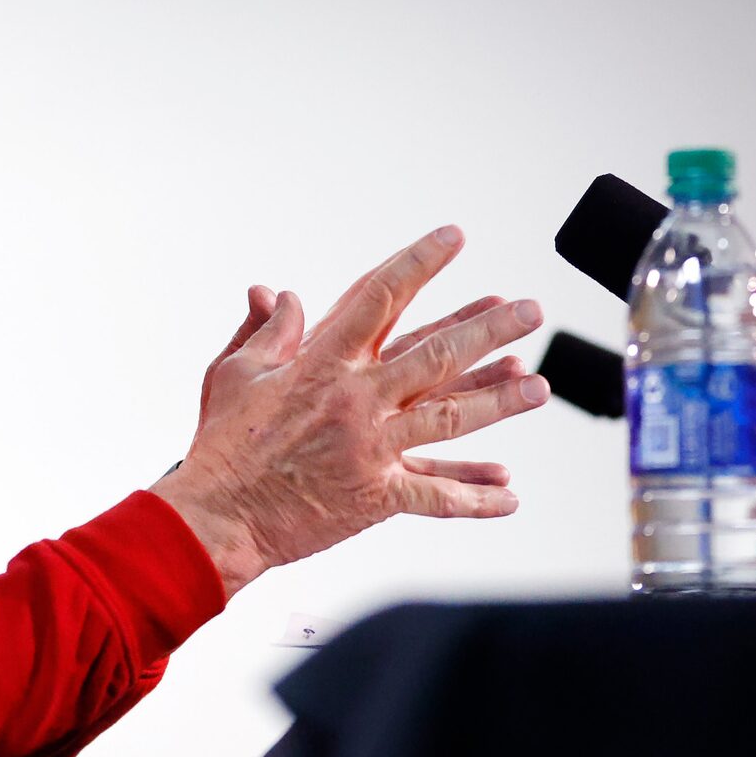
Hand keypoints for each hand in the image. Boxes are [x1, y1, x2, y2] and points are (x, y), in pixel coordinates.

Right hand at [151, 227, 548, 597]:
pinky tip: (510, 494)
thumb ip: (267, 331)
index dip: (420, 263)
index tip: (453, 238)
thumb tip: (281, 293)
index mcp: (321, 363)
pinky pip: (436, 495)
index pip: (380, 299)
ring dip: (498, 400)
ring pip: (450, 419)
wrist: (217, 518)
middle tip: (528, 310)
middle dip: (487, 329)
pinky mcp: (376, 497)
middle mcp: (355, 400)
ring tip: (538, 385)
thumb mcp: (233, 374)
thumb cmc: (221, 446)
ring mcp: (370, 448)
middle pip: (436, 355)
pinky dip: (474, 497)